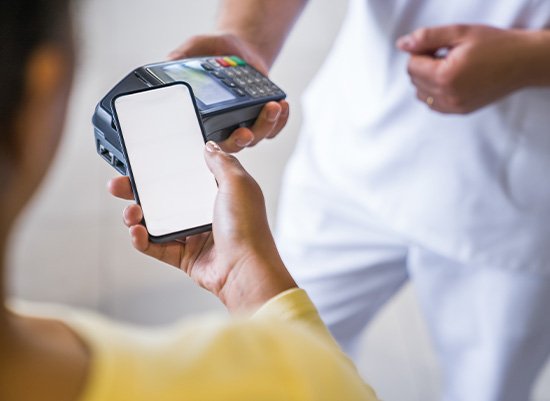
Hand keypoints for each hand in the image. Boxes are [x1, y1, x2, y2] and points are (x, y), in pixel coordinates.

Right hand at [108, 141, 295, 312]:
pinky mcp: (186, 257)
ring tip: (130, 213)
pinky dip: (142, 240)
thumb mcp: (238, 184)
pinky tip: (137, 233)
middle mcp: (206, 213)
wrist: (246, 270)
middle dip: (138, 191)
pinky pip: (157, 247)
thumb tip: (210, 146)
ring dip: (137, 216)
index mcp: (219, 194)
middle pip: (165, 198)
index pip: (186, 177)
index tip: (144, 164)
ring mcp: (195, 236)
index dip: (165, 170)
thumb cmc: (248, 228)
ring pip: (157, 223)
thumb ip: (222, 162)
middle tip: (119, 186)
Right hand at [169, 33, 288, 151]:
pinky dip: (280, 120)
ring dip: (266, 125)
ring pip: (257, 136)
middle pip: (234, 145)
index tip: (211, 143)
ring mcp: (246, 124)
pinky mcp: (264, 119)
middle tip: (246, 131)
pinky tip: (283, 106)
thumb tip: (167, 63)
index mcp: (205, 117)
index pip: (205, 141)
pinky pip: (274, 128)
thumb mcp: (194, 49)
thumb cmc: (213, 51)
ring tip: (273, 106)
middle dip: (242, 140)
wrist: (239, 47)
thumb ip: (180, 56)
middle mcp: (225, 126)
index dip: (211, 149)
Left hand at [397, 25, 534, 113]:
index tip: (439, 47)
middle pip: (414, 80)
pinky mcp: (460, 111)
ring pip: (421, 94)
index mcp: (446, 76)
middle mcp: (448, 96)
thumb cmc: (495, 44)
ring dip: (428, 80)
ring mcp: (454, 107)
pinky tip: (453, 80)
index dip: (422, 52)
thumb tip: (402, 44)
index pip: (411, 66)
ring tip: (451, 67)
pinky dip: (435, 92)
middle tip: (446, 55)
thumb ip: (427, 37)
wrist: (523, 62)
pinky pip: (433, 104)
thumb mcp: (460, 33)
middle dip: (424, 65)